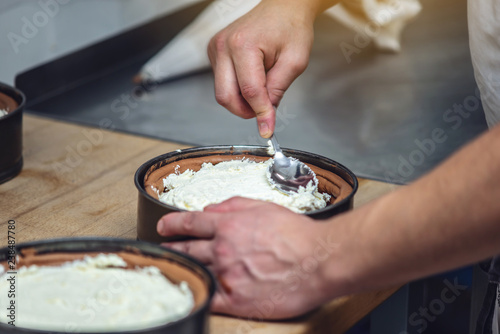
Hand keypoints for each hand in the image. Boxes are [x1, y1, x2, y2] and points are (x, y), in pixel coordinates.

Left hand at [157, 197, 338, 318]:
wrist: (317, 260)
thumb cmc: (296, 234)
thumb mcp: (264, 207)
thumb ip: (233, 205)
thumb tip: (210, 209)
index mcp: (228, 226)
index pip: (190, 223)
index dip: (172, 224)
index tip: (163, 227)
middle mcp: (222, 250)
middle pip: (187, 248)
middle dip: (172, 246)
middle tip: (164, 248)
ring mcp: (227, 276)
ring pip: (195, 270)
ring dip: (184, 268)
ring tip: (177, 268)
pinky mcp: (235, 300)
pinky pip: (208, 297)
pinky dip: (198, 292)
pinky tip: (193, 290)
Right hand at [207, 0, 315, 137]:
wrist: (282, 8)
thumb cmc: (291, 28)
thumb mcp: (294, 62)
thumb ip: (277, 92)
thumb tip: (265, 120)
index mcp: (243, 45)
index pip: (249, 91)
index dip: (260, 114)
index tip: (267, 130)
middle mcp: (223, 46)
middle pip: (226, 96)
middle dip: (246, 110)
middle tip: (265, 111)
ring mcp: (215, 48)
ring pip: (223, 93)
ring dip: (243, 100)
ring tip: (264, 84)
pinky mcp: (214, 53)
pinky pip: (222, 83)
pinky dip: (238, 89)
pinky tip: (253, 76)